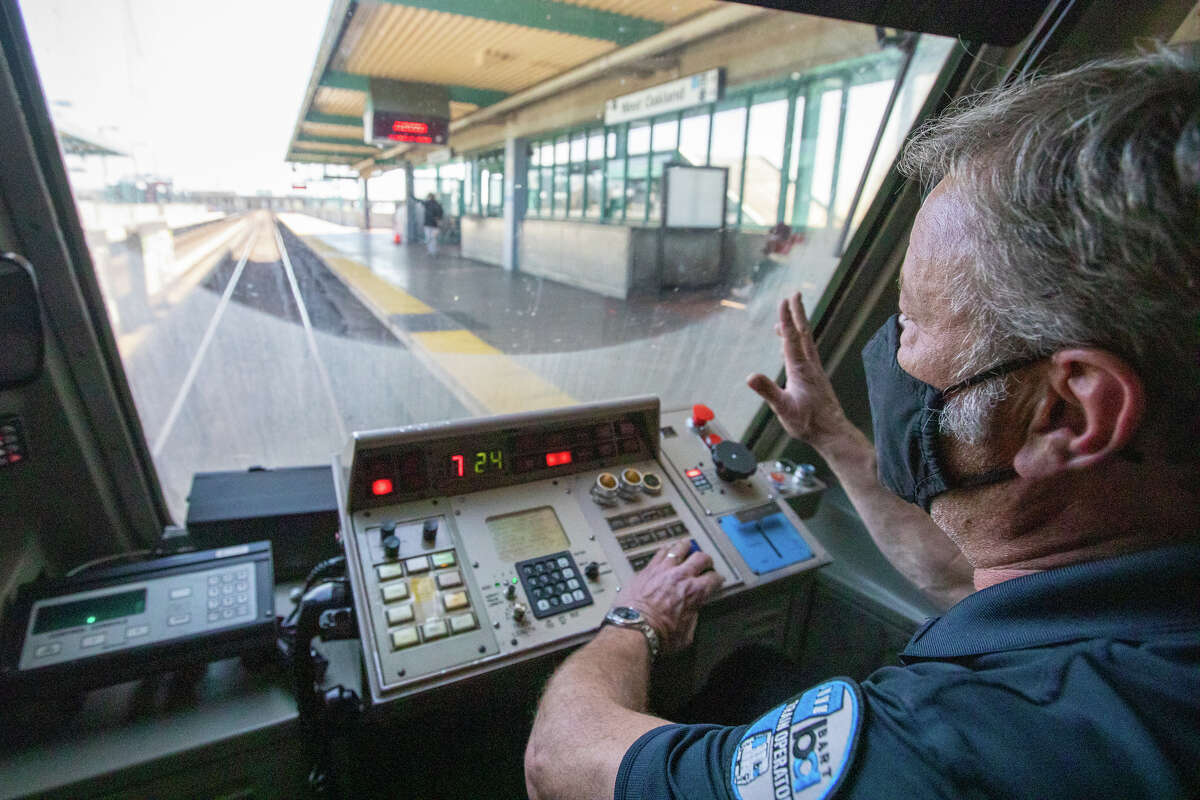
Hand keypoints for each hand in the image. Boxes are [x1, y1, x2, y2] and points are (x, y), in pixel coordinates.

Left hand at [615, 540, 723, 653]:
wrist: (633, 629)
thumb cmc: (658, 635)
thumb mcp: (686, 635)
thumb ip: (692, 618)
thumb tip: (692, 612)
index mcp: (695, 591)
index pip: (713, 578)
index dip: (717, 579)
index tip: (717, 580)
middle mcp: (681, 576)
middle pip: (700, 557)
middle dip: (705, 560)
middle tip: (705, 562)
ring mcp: (662, 569)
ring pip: (679, 548)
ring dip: (685, 548)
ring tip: (687, 547)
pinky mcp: (646, 569)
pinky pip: (659, 553)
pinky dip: (665, 551)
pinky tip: (665, 551)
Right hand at [747, 291, 849, 449]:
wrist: (833, 433)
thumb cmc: (808, 423)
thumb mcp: (784, 409)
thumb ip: (768, 391)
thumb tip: (749, 376)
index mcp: (800, 369)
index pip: (791, 339)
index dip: (786, 319)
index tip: (783, 300)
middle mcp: (810, 366)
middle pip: (803, 334)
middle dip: (797, 313)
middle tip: (795, 293)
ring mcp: (815, 371)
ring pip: (806, 342)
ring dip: (798, 326)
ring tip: (786, 317)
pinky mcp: (817, 378)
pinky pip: (807, 353)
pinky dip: (799, 343)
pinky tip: (792, 349)